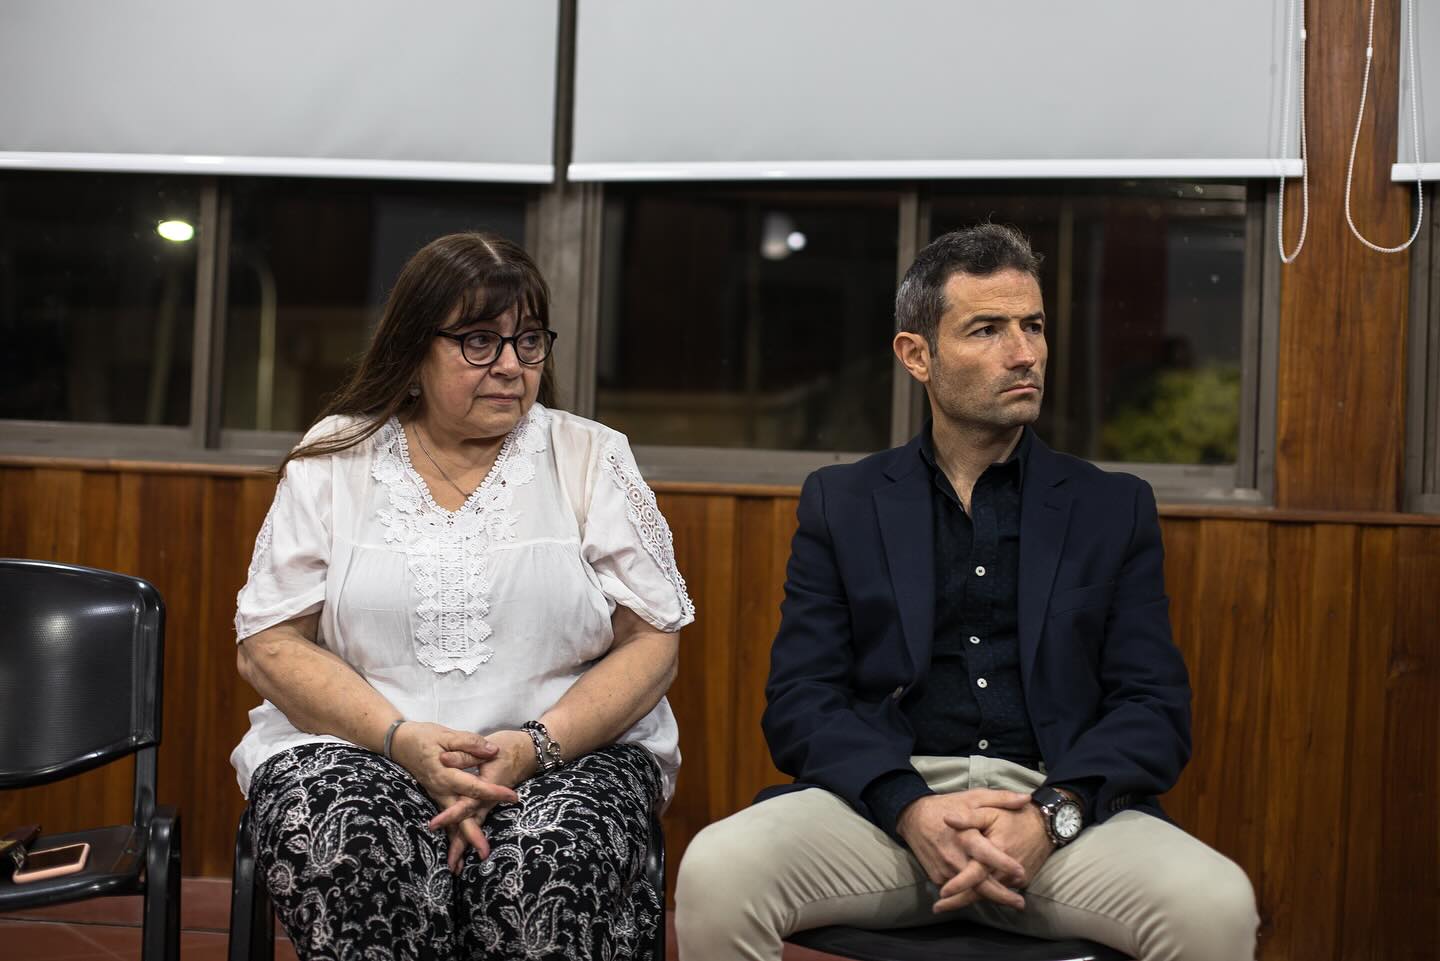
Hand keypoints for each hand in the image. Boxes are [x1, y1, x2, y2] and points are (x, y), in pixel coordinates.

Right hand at [388, 721, 517, 868]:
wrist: (398, 741)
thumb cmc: (423, 735)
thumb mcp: (447, 734)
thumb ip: (470, 744)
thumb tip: (493, 751)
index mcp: (446, 774)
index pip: (474, 787)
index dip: (494, 792)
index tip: (512, 797)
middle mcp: (440, 789)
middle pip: (459, 817)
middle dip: (471, 836)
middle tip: (485, 853)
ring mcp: (436, 795)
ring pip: (449, 823)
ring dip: (456, 843)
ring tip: (461, 866)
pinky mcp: (435, 796)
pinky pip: (445, 819)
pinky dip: (450, 835)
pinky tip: (455, 851)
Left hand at [429, 729, 538, 870]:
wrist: (529, 751)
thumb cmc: (508, 747)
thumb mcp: (487, 746)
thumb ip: (464, 754)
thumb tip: (442, 759)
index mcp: (486, 785)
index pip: (466, 803)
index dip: (451, 814)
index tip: (434, 824)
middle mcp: (487, 799)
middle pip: (472, 824)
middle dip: (462, 845)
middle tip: (451, 865)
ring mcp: (488, 803)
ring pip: (474, 826)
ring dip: (465, 845)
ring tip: (454, 867)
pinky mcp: (487, 803)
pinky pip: (476, 821)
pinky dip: (469, 836)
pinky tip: (461, 848)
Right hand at [895, 789, 1031, 911]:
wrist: (913, 817)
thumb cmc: (947, 806)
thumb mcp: (974, 797)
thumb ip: (1001, 799)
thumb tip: (1027, 798)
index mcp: (965, 836)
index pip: (986, 854)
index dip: (1003, 864)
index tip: (1021, 872)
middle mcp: (954, 856)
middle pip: (979, 883)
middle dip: (1001, 896)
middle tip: (1020, 903)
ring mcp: (944, 869)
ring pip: (969, 889)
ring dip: (989, 896)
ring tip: (1009, 900)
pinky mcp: (937, 876)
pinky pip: (958, 888)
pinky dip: (972, 890)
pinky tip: (986, 891)